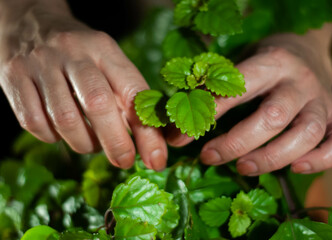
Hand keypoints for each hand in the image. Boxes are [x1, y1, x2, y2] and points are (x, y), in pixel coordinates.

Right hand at [0, 12, 166, 169]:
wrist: (32, 23)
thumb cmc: (82, 55)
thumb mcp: (110, 65)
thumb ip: (130, 101)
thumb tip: (153, 148)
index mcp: (105, 49)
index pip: (133, 92)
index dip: (147, 131)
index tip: (156, 159)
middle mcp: (73, 52)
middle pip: (98, 104)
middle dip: (116, 143)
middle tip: (124, 161)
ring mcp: (40, 64)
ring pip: (65, 119)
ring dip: (84, 143)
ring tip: (92, 144)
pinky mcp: (14, 77)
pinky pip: (34, 123)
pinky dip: (52, 137)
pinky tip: (61, 132)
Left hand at [167, 40, 331, 175]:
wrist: (306, 51)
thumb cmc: (262, 65)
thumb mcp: (237, 67)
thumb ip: (211, 93)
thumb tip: (174, 133)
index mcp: (270, 62)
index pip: (238, 88)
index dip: (208, 114)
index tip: (181, 137)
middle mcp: (299, 81)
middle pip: (273, 116)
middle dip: (236, 143)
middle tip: (209, 157)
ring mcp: (321, 101)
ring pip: (306, 134)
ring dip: (272, 158)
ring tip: (243, 168)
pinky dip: (322, 159)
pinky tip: (295, 168)